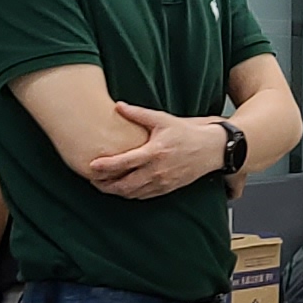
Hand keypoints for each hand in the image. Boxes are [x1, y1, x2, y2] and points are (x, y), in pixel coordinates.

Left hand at [84, 98, 229, 200]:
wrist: (211, 149)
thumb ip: (138, 114)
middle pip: (124, 185)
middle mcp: (157, 171)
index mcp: (154, 153)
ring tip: (102, 185)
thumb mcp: (163, 119)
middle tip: (92, 179)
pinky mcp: (166, 189)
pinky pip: (143, 196)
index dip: (105, 166)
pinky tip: (121, 188)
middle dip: (105, 185)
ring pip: (132, 193)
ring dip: (115, 191)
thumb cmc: (187, 133)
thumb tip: (118, 106)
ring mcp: (162, 183)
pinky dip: (129, 194)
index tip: (91, 166)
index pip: (124, 163)